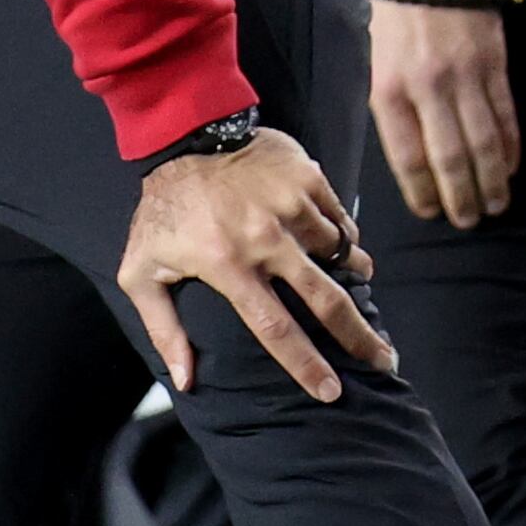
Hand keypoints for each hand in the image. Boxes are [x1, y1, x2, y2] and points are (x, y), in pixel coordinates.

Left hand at [119, 127, 389, 402]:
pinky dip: (343, 237)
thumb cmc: (161, 209)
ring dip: (351, 274)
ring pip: (338, 254)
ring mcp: (289, 205)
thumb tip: (186, 380)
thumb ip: (163, 329)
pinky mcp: (306, 178)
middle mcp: (263, 238)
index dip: (306, 365)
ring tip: (357, 284)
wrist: (181, 133)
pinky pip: (339, 219)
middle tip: (384, 360)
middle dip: (360, 337)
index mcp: (226, 265)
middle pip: (326, 299)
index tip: (331, 392)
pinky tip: (339, 245)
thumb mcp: (140, 271)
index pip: (275, 328)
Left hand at [371, 0, 520, 228]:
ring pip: (484, 144)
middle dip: (461, 198)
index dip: (423, 192)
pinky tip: (509, 167)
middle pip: (450, 159)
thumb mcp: (369, 59)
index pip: (409, 158)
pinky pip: (505, 116)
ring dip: (492, 182)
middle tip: (469, 220)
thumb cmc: (389, 14)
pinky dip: (510, 147)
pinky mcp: (494, 64)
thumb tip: (405, 152)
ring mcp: (465, 77)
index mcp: (390, 90)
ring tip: (496, 205)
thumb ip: (386, 104)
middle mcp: (428, 89)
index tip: (430, 213)